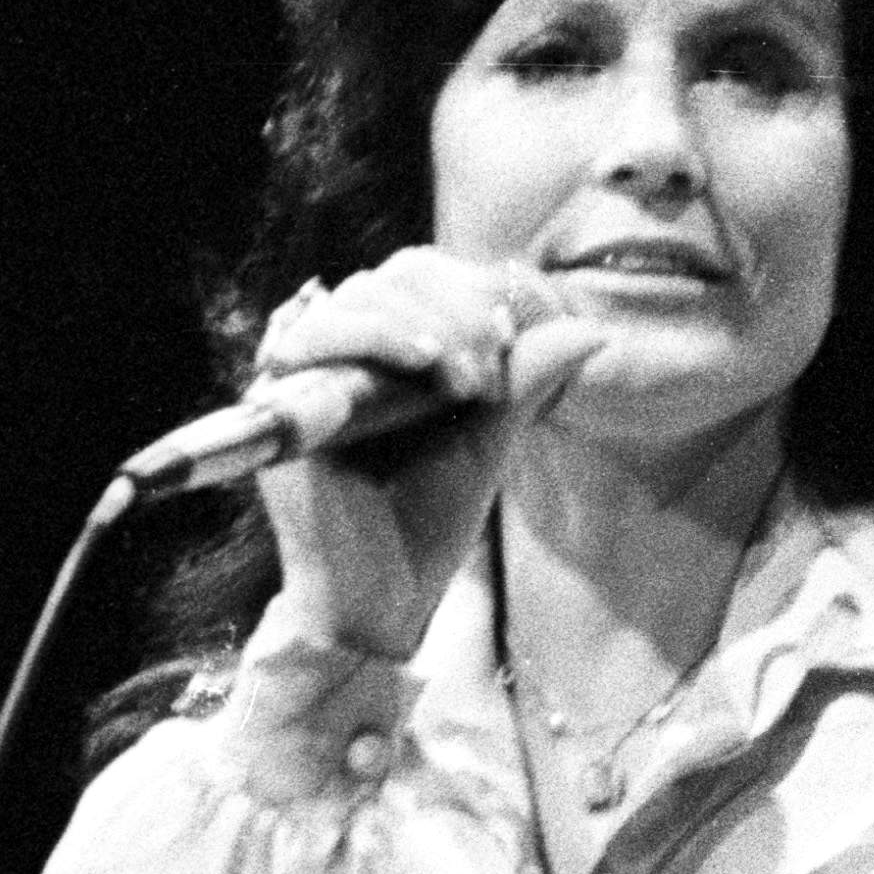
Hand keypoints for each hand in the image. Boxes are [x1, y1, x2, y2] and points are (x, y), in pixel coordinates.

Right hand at [251, 247, 597, 662]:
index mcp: (390, 349)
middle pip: (393, 275)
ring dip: (420, 322)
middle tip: (489, 371)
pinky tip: (421, 362)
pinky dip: (372, 337)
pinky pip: (310, 336)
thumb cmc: (428, 519)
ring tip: (463, 377)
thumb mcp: (488, 437)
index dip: (473, 289)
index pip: (424, 275)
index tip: (515, 336)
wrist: (382, 598)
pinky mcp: (280, 402)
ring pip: (357, 296)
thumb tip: (593, 328)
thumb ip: (527, 379)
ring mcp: (307, 372)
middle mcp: (344, 351)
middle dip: (454, 309)